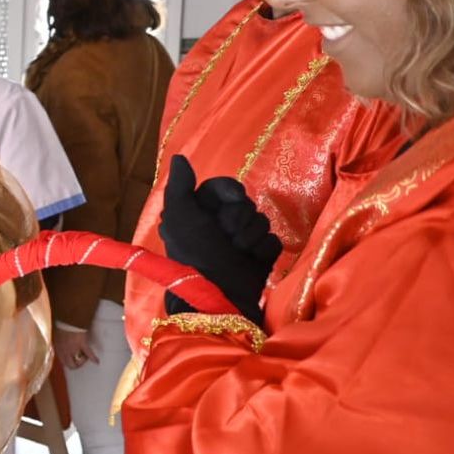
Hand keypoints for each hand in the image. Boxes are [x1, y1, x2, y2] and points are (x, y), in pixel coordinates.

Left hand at [52, 327, 97, 369]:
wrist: (66, 320)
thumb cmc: (61, 326)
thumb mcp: (57, 335)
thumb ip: (59, 342)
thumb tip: (61, 343)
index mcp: (58, 348)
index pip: (63, 361)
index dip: (68, 362)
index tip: (72, 359)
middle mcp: (65, 351)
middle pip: (70, 365)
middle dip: (76, 365)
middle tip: (80, 361)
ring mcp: (74, 349)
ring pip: (78, 361)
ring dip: (83, 360)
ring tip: (86, 357)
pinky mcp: (82, 344)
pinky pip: (89, 354)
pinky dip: (93, 358)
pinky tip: (97, 361)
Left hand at [159, 155, 281, 323]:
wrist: (218, 296)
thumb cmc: (195, 254)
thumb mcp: (179, 217)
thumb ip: (179, 186)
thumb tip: (179, 157)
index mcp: (199, 213)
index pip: (225, 187)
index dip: (231, 192)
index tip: (232, 200)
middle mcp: (219, 225)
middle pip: (246, 204)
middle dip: (240, 219)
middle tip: (227, 237)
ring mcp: (242, 242)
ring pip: (262, 221)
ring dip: (251, 237)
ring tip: (238, 253)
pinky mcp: (261, 258)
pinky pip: (274, 241)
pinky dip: (264, 251)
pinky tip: (253, 262)